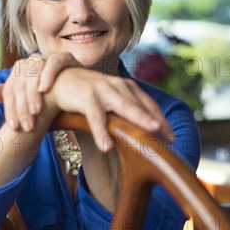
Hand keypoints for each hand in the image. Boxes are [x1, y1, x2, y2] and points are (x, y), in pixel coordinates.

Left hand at [0, 52, 80, 131]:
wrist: (84, 97)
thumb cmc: (57, 102)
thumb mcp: (34, 104)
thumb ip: (12, 98)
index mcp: (22, 71)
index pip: (11, 88)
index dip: (11, 109)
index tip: (15, 127)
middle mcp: (33, 61)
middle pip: (21, 80)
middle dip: (22, 105)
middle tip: (27, 123)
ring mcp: (49, 57)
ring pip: (34, 70)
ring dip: (33, 90)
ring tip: (36, 109)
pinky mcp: (65, 56)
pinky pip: (55, 62)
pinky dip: (49, 74)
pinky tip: (45, 88)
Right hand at [51, 68, 174, 150]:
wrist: (57, 82)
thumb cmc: (85, 95)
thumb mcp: (108, 102)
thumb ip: (122, 113)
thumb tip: (139, 133)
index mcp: (126, 87)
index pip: (149, 105)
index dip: (161, 121)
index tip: (171, 139)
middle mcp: (118, 85)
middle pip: (142, 106)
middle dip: (157, 123)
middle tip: (169, 140)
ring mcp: (103, 89)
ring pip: (124, 107)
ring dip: (138, 121)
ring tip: (148, 139)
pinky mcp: (87, 96)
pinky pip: (96, 116)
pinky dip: (102, 132)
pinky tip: (107, 146)